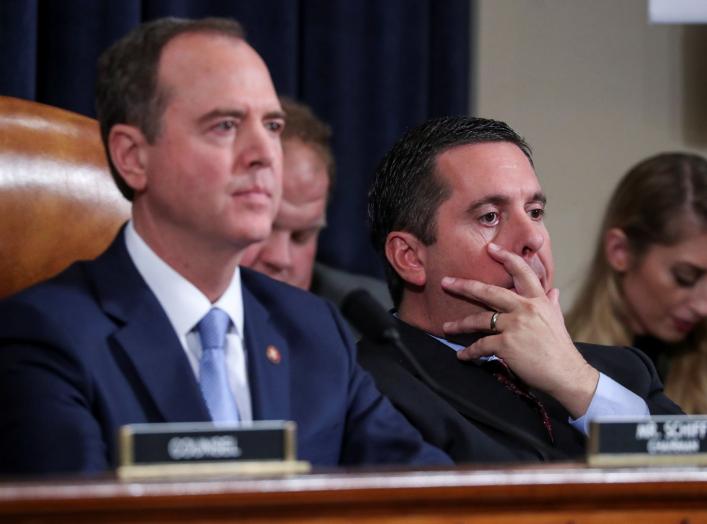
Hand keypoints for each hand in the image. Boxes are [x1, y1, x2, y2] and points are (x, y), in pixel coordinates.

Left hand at [441, 243, 598, 417]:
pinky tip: (462, 355)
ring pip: (479, 320)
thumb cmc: (560, 349)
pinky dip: (470, 352)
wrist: (566, 374)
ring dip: (460, 324)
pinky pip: (481, 345)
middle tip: (446, 282)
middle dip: (465, 286)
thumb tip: (554, 290)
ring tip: (446, 327)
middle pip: (489, 292)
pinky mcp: (507, 344)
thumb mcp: (557, 320)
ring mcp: (515, 326)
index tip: (491, 248)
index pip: (522, 273)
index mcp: (538, 301)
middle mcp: (525, 308)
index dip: (506, 258)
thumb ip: (551, 304)